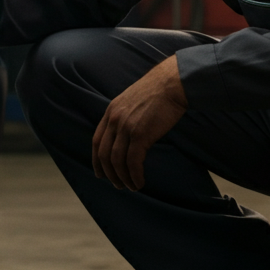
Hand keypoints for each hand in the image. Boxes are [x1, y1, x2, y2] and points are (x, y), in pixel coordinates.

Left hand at [92, 55, 187, 190]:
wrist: (173, 82)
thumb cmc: (160, 91)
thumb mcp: (134, 100)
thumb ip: (126, 116)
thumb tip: (128, 135)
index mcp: (111, 111)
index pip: (96, 141)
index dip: (97, 160)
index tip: (101, 173)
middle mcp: (114, 119)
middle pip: (104, 154)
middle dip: (110, 174)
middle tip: (118, 185)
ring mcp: (126, 127)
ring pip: (117, 161)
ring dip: (123, 178)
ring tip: (132, 187)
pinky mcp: (140, 134)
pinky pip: (132, 162)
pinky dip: (135, 175)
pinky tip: (140, 182)